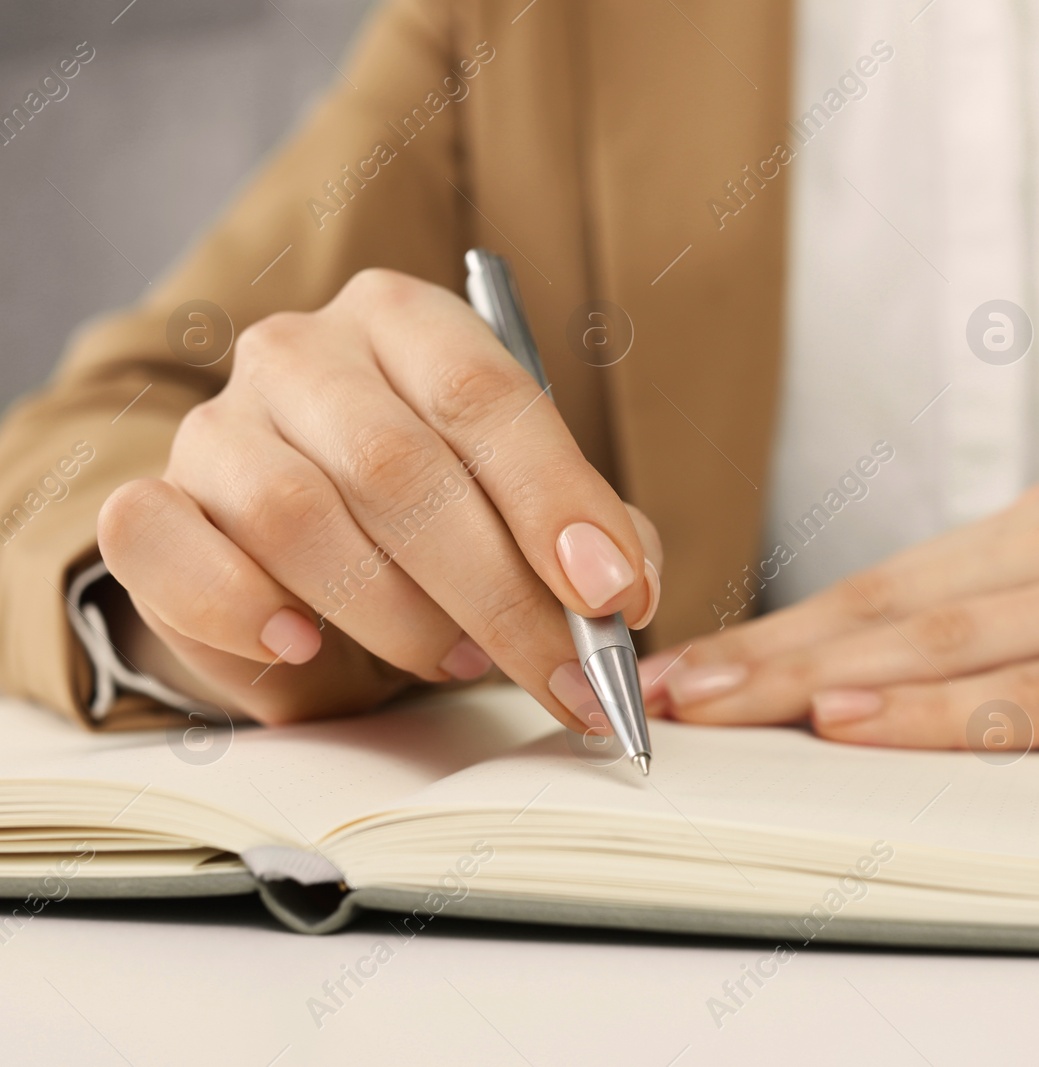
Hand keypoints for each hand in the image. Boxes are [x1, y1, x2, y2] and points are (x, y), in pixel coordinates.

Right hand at [96, 269, 661, 726]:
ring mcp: (216, 425)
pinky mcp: (152, 504)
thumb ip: (590, 537)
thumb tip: (622, 596)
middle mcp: (303, 353)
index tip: (611, 594)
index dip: (555, 500)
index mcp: (409, 322)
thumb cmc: (440, 516)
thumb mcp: (529, 507)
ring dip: (395, 613)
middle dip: (497, 590)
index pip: (485, 395)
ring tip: (455, 656)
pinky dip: (239, 606)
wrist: (307, 550)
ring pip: (297, 515)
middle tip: (561, 671)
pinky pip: (163, 544)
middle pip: (397, 465)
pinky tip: (301, 643)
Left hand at [624, 484, 1038, 764]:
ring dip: (819, 678)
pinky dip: (937, 713)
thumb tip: (869, 683)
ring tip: (725, 705)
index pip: (880, 586)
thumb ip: (1000, 632)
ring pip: (942, 645)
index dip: (776, 627)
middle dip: (766, 654)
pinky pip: (1034, 699)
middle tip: (668, 688)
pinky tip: (863, 720)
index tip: (689, 664)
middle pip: (888, 610)